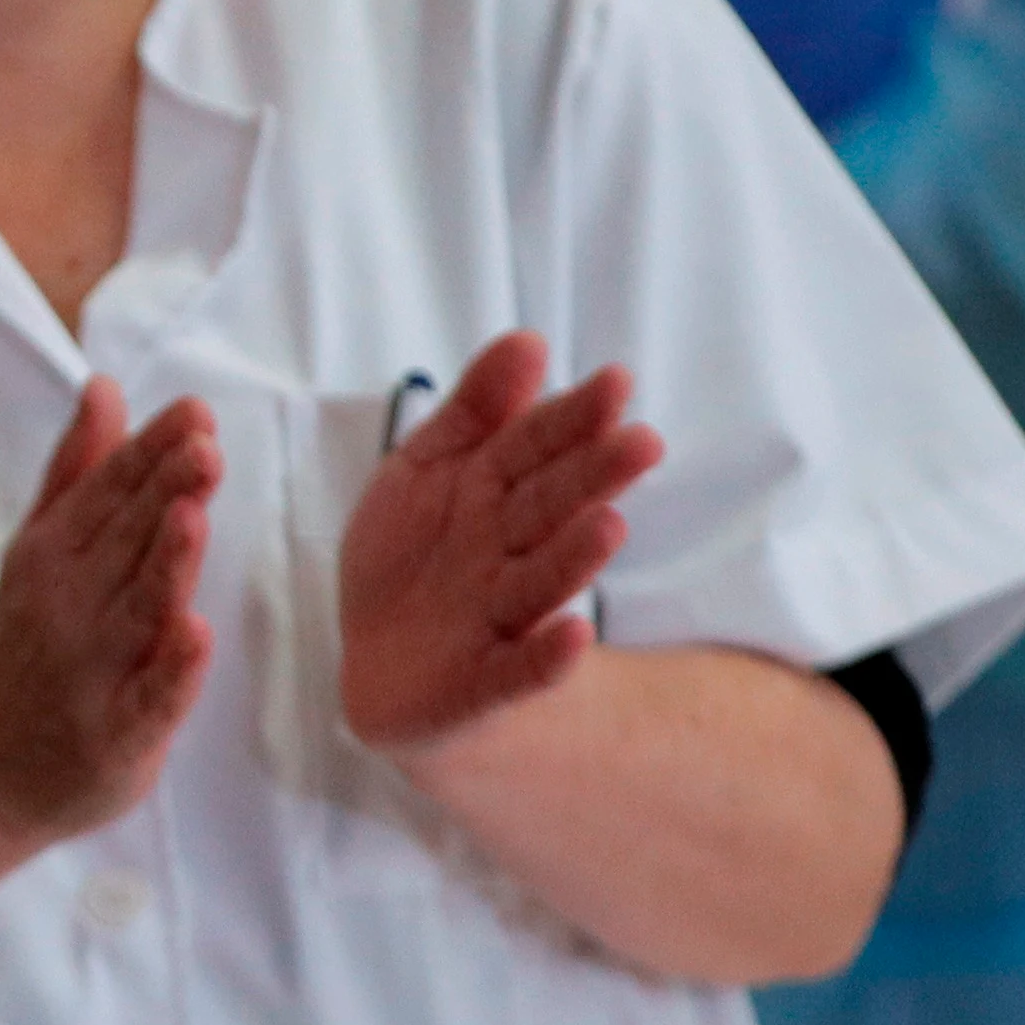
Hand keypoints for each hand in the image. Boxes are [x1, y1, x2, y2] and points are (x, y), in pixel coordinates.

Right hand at [0, 378, 223, 845]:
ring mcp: (91, 674)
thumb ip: (78, 471)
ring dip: (166, 564)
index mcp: (53, 555)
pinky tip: (193, 634)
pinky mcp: (115, 736)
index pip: (108, 494)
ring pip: (137, 611)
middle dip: (164, 493)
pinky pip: (148, 700)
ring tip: (191, 515)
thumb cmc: (26, 649)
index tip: (194, 413)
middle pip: (126, 543)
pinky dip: (170, 670)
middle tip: (203, 445)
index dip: (151, 453)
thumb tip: (105, 386)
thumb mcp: (39, 550)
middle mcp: (69, 608)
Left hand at [339, 331, 663, 755]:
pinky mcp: (481, 684)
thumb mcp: (426, 469)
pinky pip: (514, 672)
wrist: (382, 665)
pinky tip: (575, 636)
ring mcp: (496, 618)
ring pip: (538, 583)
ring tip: (609, 525)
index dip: (569, 418)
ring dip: (573, 558)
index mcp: (492, 494)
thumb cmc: (414, 555)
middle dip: (592, 477)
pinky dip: (545, 658)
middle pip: (548, 509)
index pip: (532, 447)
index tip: (615, 381)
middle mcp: (504, 553)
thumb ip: (474, 411)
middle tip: (642, 443)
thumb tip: (529, 340)